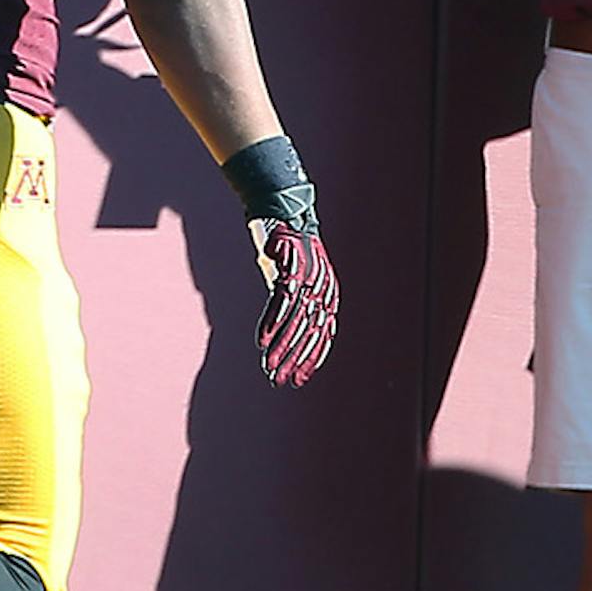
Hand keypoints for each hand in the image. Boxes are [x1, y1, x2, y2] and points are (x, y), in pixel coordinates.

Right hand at [250, 216, 338, 386]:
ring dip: (281, 345)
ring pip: (296, 319)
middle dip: (293, 358)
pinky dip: (273, 321)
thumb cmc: (286, 252)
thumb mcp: (292, 281)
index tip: (298, 381)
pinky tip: (263, 340)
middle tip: (279, 380)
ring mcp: (309, 275)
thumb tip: (279, 336)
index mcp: (327, 293)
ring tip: (269, 365)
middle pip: (309, 331)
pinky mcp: (292, 264)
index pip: (323, 333)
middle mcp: (323, 286)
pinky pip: (282, 299)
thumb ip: (291, 306)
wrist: (280, 209)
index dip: (310, 358)